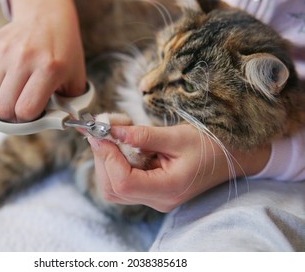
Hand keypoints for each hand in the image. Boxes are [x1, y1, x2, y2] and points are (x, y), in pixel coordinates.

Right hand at [0, 0, 85, 121]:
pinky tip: (12, 77)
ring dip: (3, 104)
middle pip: (3, 108)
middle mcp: (23, 59)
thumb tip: (71, 127)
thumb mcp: (76, 77)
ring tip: (17, 95)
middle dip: (13, 117)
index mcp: (49, 69)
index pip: (25, 110)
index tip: (36, 116)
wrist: (46, 16)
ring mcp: (4, 52)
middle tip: (24, 109)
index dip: (29, 120)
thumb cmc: (64, 51)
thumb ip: (73, 105)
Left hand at [87, 124, 270, 211]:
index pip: (123, 182)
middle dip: (102, 158)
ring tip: (114, 135)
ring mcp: (153, 198)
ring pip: (113, 188)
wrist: (229, 158)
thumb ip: (143, 135)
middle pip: (113, 188)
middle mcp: (158, 200)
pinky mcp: (150, 191)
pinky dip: (114, 163)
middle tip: (103, 131)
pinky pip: (122, 182)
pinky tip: (122, 145)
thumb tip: (111, 130)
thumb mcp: (178, 136)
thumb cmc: (210, 146)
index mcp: (168, 188)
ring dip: (106, 161)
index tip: (100, 132)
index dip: (107, 157)